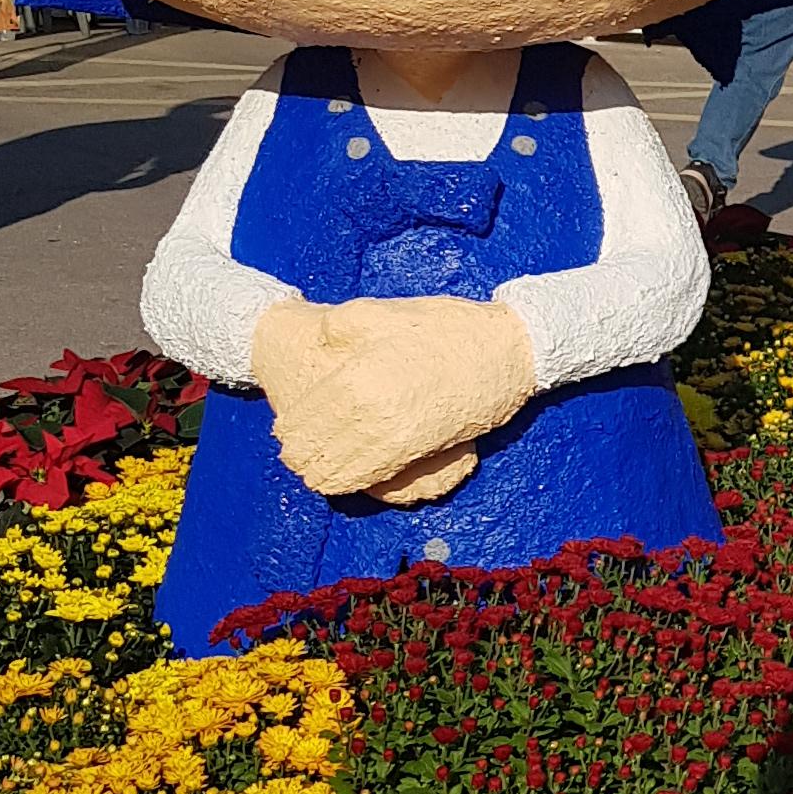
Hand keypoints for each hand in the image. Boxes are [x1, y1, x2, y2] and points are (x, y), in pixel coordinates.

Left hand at [251, 295, 536, 499]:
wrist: (508, 349)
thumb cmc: (448, 328)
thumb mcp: (384, 313)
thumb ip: (340, 326)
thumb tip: (314, 343)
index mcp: (355, 378)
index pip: (303, 420)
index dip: (290, 430)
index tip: (284, 432)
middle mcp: (371, 413)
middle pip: (317, 450)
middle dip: (302, 455)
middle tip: (295, 453)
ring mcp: (397, 436)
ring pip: (342, 471)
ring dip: (325, 473)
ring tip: (316, 469)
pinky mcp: (422, 450)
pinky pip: (374, 478)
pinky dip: (354, 481)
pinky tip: (347, 477)